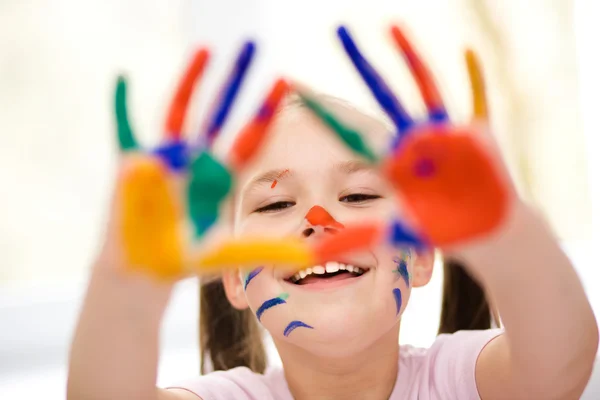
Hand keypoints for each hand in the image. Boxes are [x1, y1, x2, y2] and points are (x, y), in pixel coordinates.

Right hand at [108, 41, 375, 279]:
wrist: (140, 270)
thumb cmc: (181, 261)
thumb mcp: (224, 255)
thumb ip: (261, 251)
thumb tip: (304, 257)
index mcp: (219, 177)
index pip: (247, 138)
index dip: (264, 111)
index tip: (284, 81)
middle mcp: (195, 160)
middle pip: (219, 113)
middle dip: (235, 80)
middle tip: (253, 44)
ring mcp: (165, 157)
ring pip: (180, 111)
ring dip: (191, 80)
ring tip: (206, 49)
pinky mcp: (130, 161)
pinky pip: (124, 127)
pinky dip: (121, 104)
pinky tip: (122, 77)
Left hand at [296, 24, 517, 247]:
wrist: (482, 230)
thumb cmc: (439, 230)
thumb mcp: (393, 234)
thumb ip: (352, 240)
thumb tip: (307, 257)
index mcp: (390, 162)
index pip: (349, 131)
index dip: (324, 111)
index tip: (295, 87)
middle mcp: (412, 140)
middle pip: (382, 94)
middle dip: (361, 64)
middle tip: (337, 30)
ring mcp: (443, 133)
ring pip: (422, 87)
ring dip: (408, 57)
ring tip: (389, 26)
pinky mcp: (473, 135)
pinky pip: (475, 100)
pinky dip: (473, 77)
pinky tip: (466, 51)